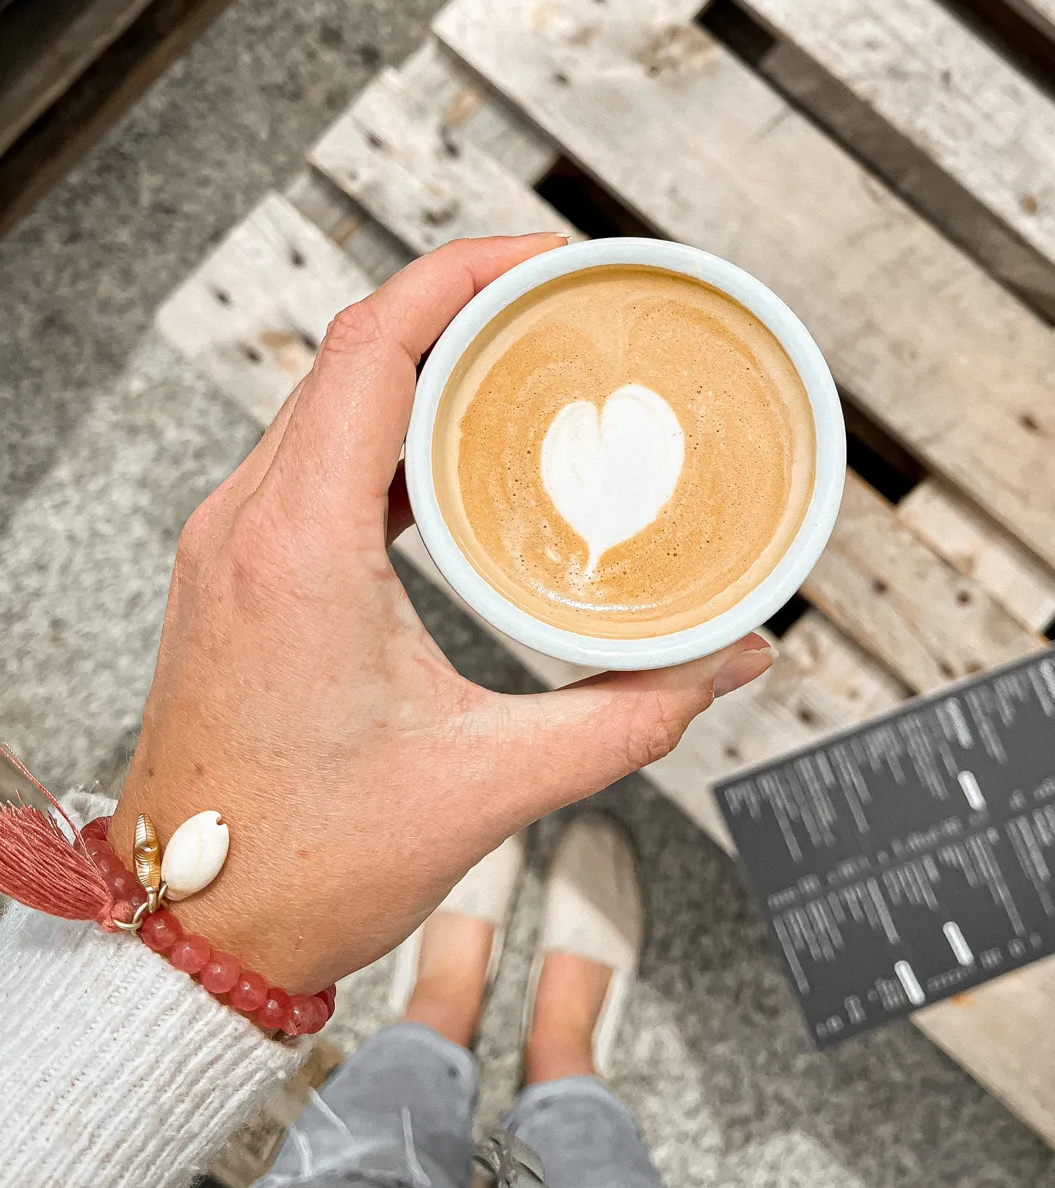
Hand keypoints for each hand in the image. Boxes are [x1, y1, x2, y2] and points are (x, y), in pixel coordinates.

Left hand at [109, 236, 773, 992]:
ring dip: (424, 358)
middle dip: (463, 303)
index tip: (550, 260)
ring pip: (330, 393)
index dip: (465, 276)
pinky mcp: (238, 567)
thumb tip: (726, 661)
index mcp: (299, 547)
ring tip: (525, 358)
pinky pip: (315, 449)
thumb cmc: (301, 864)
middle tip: (564, 301)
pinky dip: (391, 422)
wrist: (194, 927)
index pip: (373, 345)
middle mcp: (248, 524)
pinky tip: (459, 450)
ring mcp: (232, 541)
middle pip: (355, 349)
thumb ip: (628, 716)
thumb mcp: (488, 784)